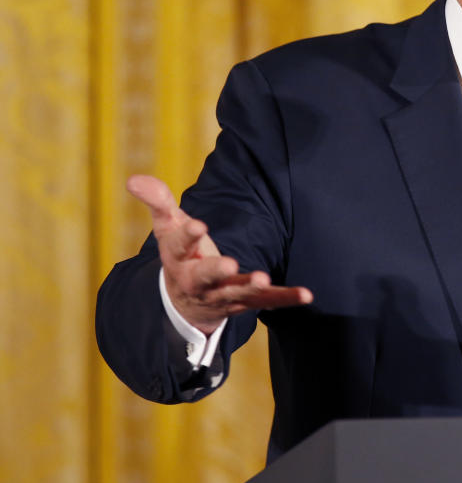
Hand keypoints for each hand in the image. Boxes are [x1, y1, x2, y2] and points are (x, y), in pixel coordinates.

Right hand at [127, 174, 311, 334]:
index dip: (188, 234)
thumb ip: (158, 202)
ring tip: (264, 279)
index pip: (180, 244)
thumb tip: (134, 179)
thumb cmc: (182, 256)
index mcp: (179, 259)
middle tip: (230, 263)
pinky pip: (268, 302)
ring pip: (237, 293)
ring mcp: (223, 294)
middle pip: (206, 276)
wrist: (187, 303)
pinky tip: (306, 294)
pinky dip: (287, 298)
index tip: (198, 224)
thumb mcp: (168, 228)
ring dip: (251, 287)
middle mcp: (199, 281)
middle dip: (216, 270)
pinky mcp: (247, 303)